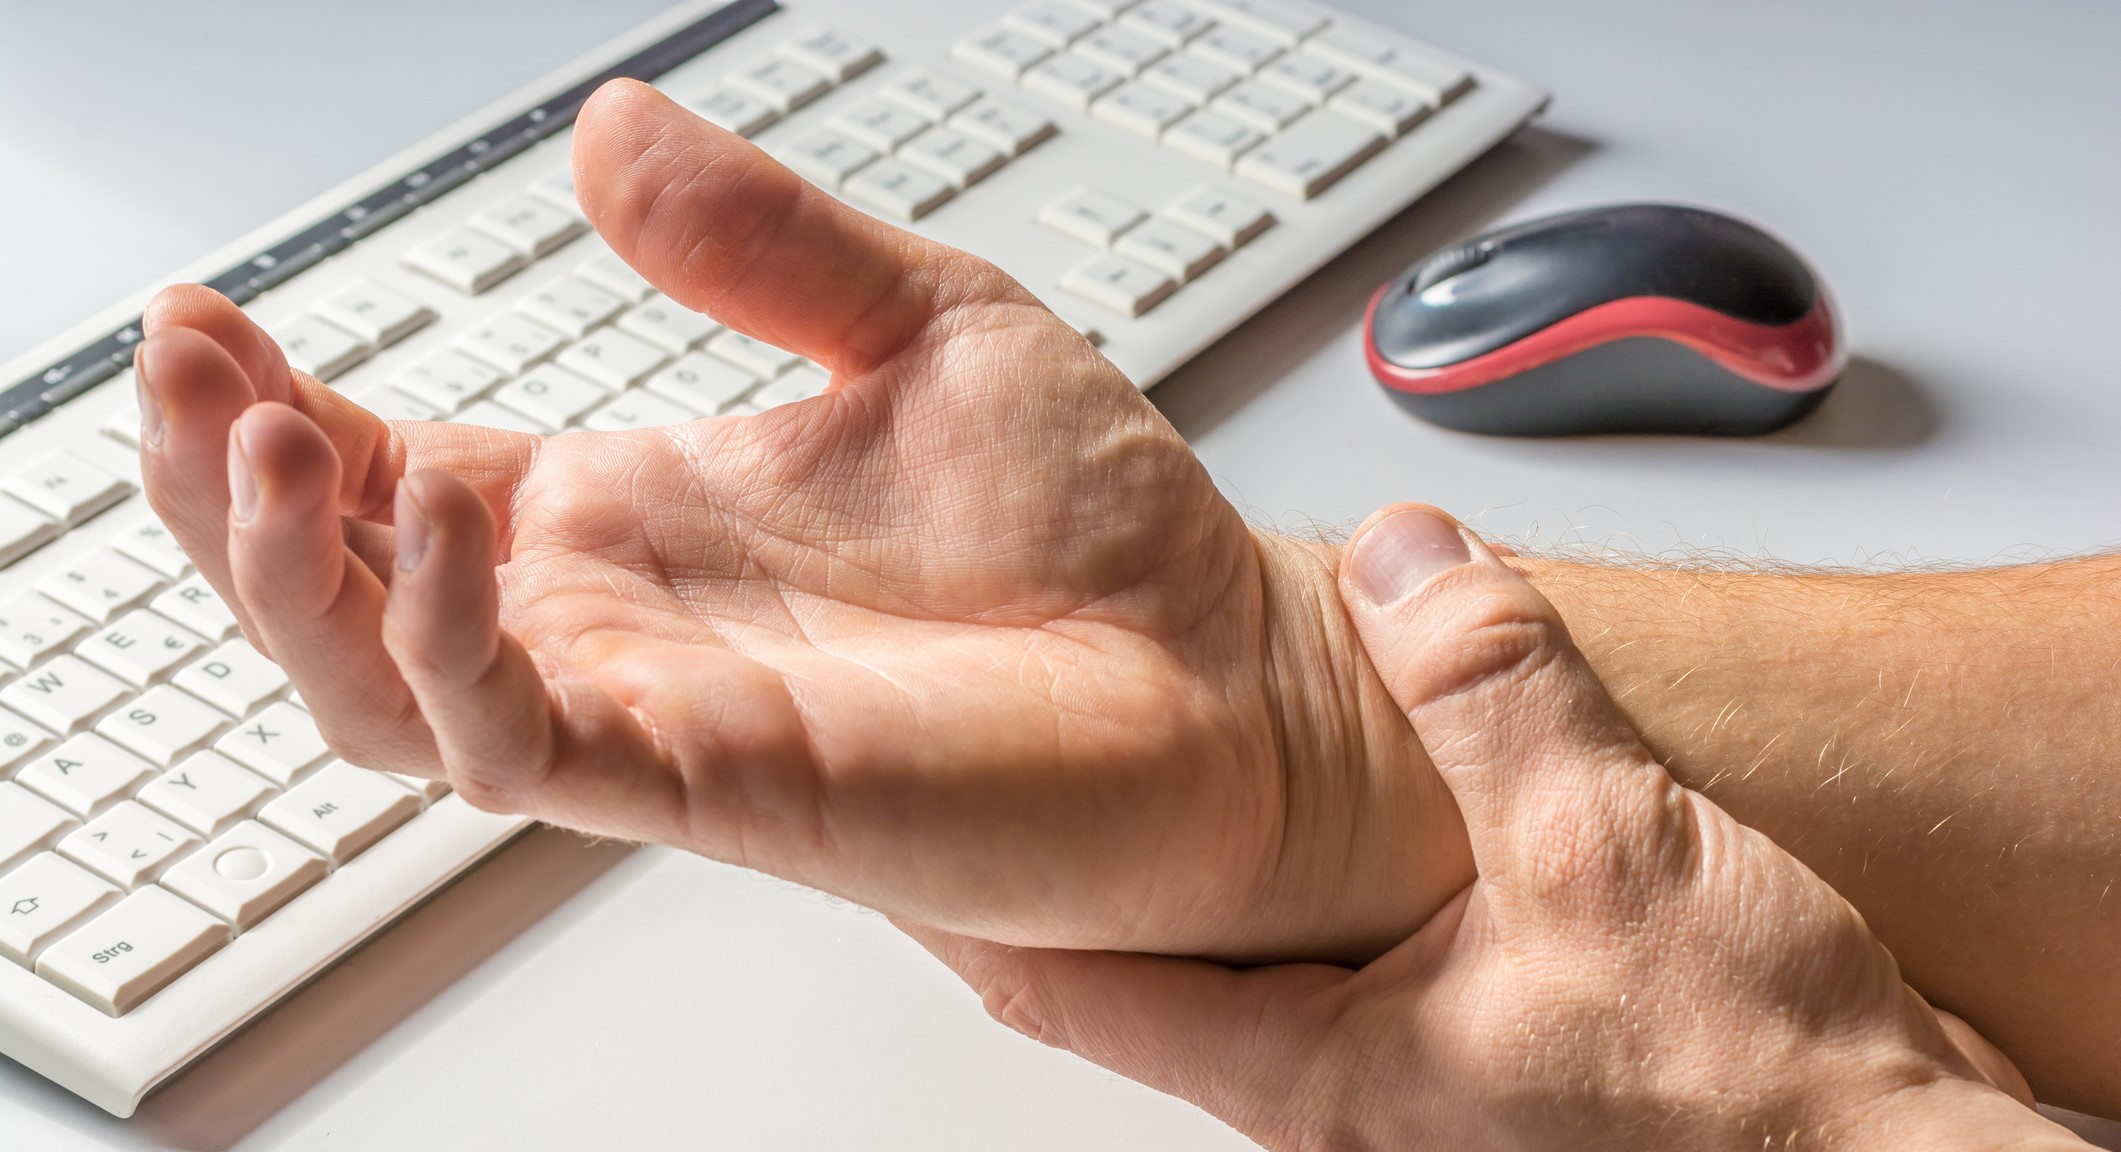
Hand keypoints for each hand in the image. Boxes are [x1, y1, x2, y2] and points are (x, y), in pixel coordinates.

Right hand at [131, 80, 1470, 960]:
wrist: (1226, 676)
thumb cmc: (1099, 533)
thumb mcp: (926, 325)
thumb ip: (763, 239)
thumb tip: (608, 130)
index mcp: (643, 515)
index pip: (398, 470)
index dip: (280, 407)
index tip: (212, 316)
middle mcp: (624, 620)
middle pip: (347, 585)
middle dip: (228, 490)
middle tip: (186, 375)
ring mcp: (659, 710)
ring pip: (387, 689)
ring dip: (295, 578)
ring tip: (259, 442)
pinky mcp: (719, 786)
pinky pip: (522, 746)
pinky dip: (456, 647)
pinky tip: (457, 523)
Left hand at [913, 505, 2077, 1149]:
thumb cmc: (1755, 1094)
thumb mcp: (1609, 848)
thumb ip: (1495, 690)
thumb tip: (1415, 562)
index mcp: (1314, 1073)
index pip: (1069, 982)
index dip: (968, 900)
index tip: (894, 833)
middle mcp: (1339, 1094)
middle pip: (1148, 971)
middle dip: (1085, 871)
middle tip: (1023, 760)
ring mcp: (1410, 1084)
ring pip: (1259, 962)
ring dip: (1211, 873)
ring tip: (1168, 763)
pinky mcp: (1487, 1052)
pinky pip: (1362, 955)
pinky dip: (1322, 879)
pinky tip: (1356, 808)